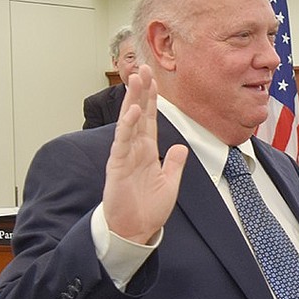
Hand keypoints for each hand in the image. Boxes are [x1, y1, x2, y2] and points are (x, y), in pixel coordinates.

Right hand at [103, 65, 187, 243]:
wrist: (134, 230)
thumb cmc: (148, 208)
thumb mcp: (169, 183)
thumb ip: (174, 164)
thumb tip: (181, 147)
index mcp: (147, 150)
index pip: (151, 119)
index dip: (152, 99)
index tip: (154, 79)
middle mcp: (135, 148)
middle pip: (138, 113)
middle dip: (140, 91)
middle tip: (143, 68)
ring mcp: (125, 155)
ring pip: (129, 121)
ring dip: (133, 99)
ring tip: (136, 79)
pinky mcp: (118, 166)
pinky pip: (123, 141)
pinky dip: (128, 125)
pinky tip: (134, 110)